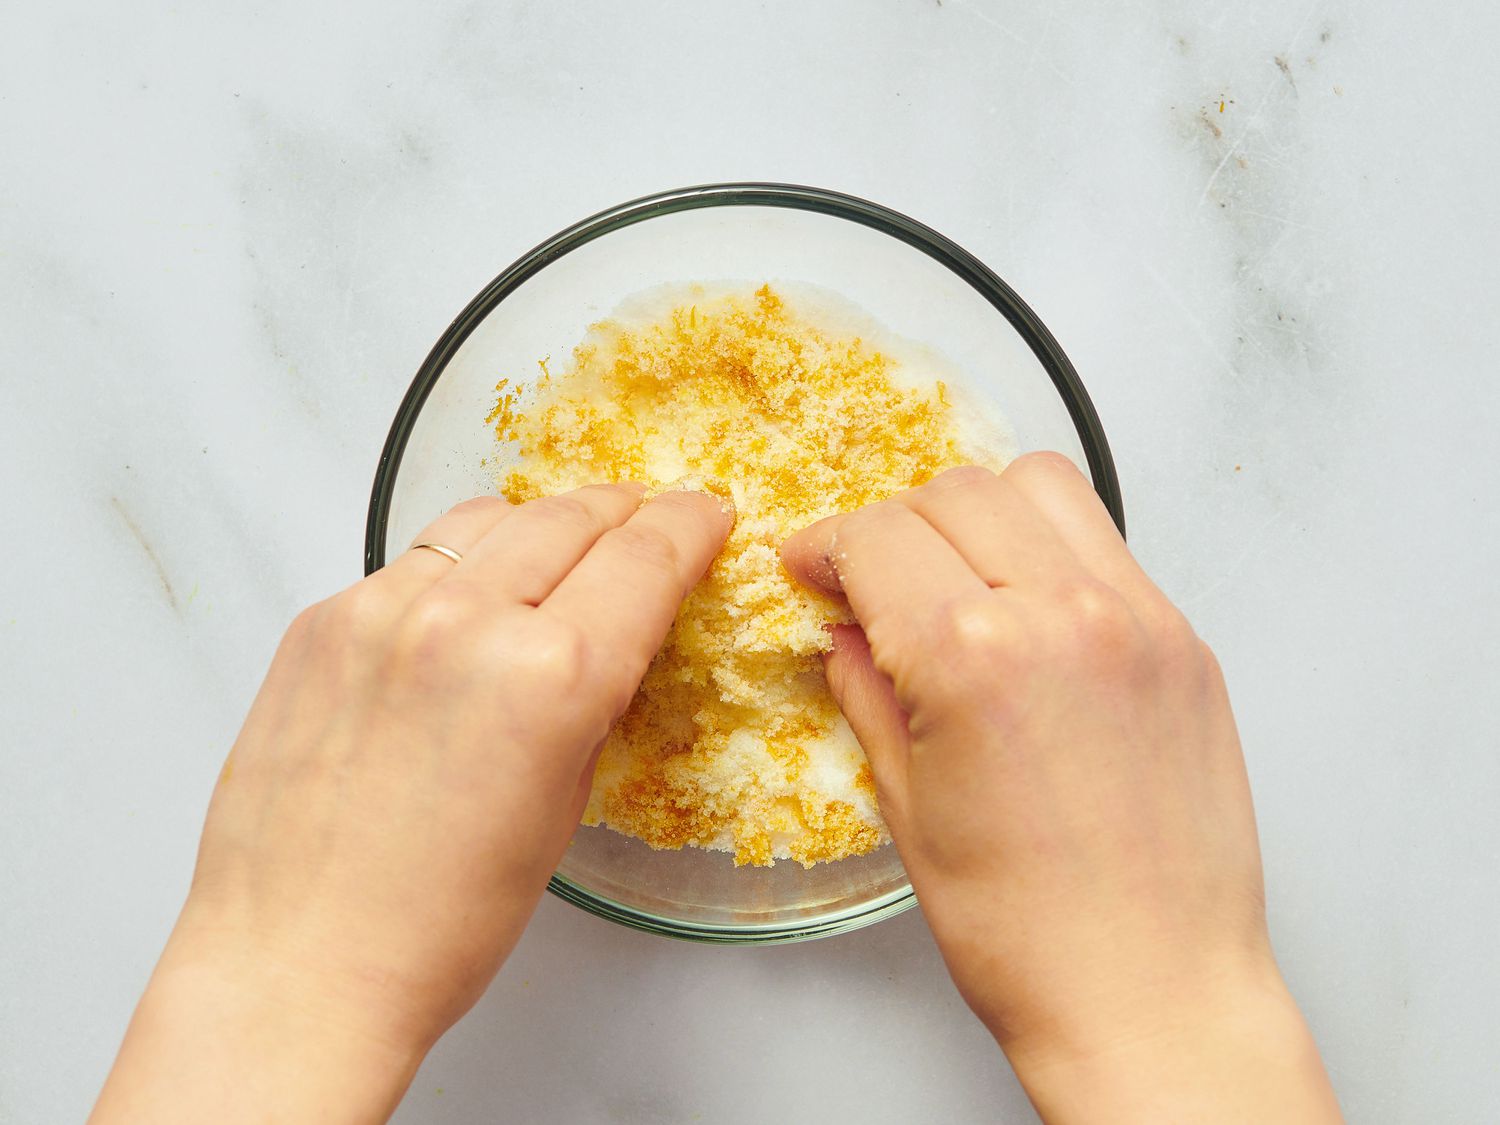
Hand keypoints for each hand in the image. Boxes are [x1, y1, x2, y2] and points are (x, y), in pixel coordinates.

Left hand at [92, 483, 731, 1123]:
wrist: (297, 966)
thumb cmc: (436, 924)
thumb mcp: (563, 808)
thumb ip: (593, 699)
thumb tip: (609, 637)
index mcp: (550, 677)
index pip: (644, 559)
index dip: (689, 526)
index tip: (705, 514)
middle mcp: (464, 621)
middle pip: (571, 517)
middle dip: (623, 512)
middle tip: (646, 518)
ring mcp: (381, 611)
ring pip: (487, 519)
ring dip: (540, 526)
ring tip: (560, 549)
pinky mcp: (321, 621)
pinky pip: (412, 562)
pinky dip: (458, 568)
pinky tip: (466, 605)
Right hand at [781, 455, 1339, 1122]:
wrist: (1151, 993)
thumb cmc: (1030, 933)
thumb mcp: (908, 807)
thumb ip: (867, 692)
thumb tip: (844, 633)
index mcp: (972, 658)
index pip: (877, 538)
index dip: (826, 545)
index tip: (813, 566)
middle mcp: (1062, 615)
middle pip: (952, 492)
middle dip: (893, 525)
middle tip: (872, 578)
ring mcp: (1136, 620)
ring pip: (1041, 485)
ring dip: (979, 513)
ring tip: (956, 573)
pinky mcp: (1185, 640)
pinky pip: (1107, 542)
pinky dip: (1052, 548)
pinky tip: (1028, 605)